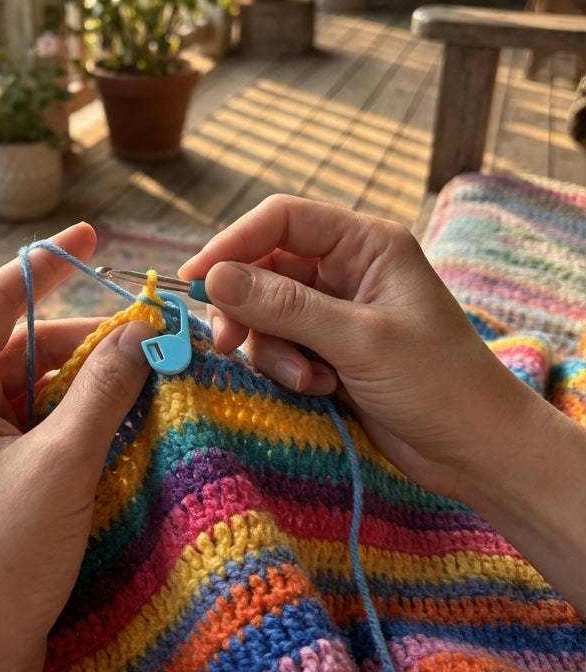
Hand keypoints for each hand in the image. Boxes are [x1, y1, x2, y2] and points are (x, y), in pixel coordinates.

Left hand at [0, 221, 152, 671]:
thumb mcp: (61, 463)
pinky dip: (74, 420)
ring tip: (151, 376)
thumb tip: (143, 330)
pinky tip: (121, 422)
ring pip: (32, 389)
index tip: (95, 233)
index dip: (49, 261)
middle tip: (155, 334)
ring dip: (86, 382)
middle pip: (22, 345)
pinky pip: (31, 429)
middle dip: (87, 338)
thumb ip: (104, 388)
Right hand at [179, 195, 552, 503]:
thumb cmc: (437, 382)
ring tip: (308, 380)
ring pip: (266, 312)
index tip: (195, 279)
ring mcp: (337, 312)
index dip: (233, 243)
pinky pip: (281, 347)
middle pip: (264, 267)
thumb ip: (283, 306)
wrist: (476, 450)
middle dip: (247, 307)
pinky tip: (321, 390)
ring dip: (273, 349)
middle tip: (227, 342)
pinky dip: (288, 369)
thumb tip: (214, 277)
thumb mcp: (358, 339)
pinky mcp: (330, 351)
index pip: (282, 220)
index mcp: (366, 244)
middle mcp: (348, 269)